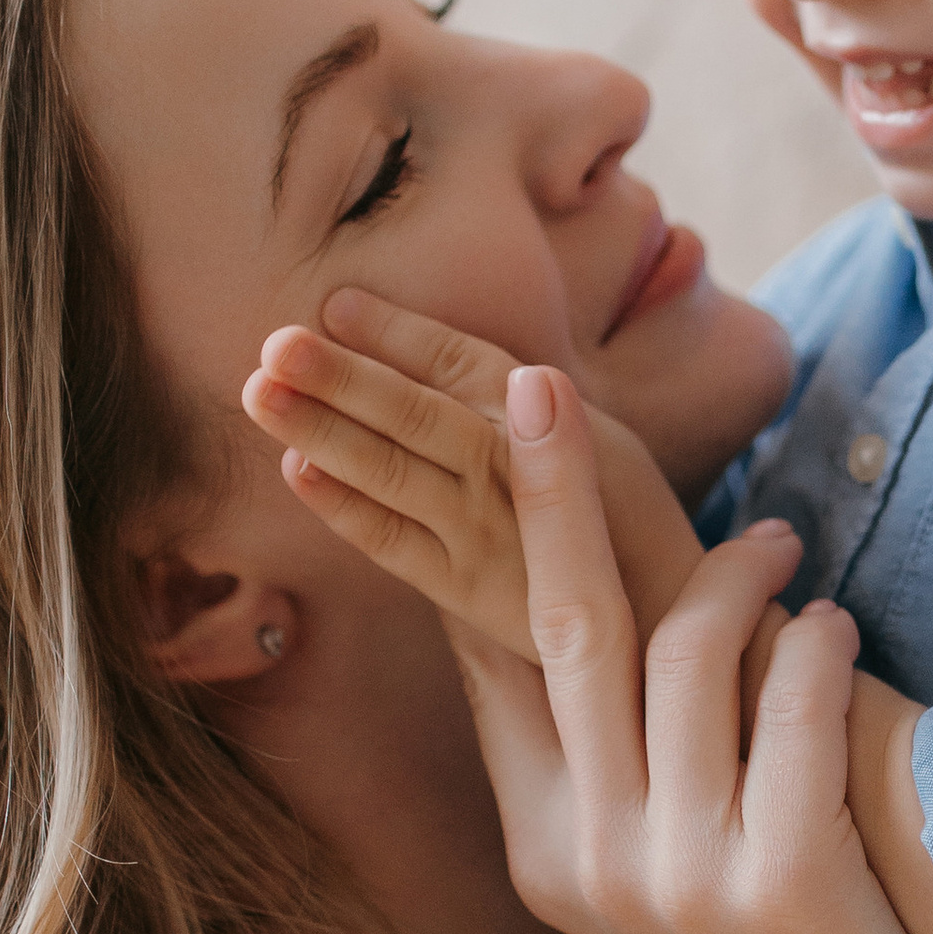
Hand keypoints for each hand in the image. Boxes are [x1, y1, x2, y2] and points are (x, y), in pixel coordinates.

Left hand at [242, 289, 706, 660]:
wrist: (672, 631)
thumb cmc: (633, 528)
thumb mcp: (604, 444)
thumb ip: (535, 407)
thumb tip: (489, 365)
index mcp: (552, 424)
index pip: (464, 365)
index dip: (400, 333)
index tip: (336, 302)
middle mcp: (516, 476)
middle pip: (420, 415)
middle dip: (345, 376)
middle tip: (276, 342)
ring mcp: (486, 539)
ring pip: (395, 475)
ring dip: (325, 430)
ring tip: (261, 393)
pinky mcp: (466, 595)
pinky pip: (394, 545)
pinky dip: (345, 508)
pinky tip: (297, 472)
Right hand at [453, 365, 932, 933]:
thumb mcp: (668, 864)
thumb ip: (617, 750)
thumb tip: (563, 595)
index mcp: (547, 853)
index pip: (492, 662)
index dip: (484, 533)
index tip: (495, 420)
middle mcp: (592, 867)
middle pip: (558, 629)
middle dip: (549, 493)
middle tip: (542, 384)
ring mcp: (679, 882)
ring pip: (680, 655)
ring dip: (740, 576)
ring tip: (785, 547)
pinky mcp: (782, 886)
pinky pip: (787, 706)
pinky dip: (814, 645)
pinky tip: (837, 628)